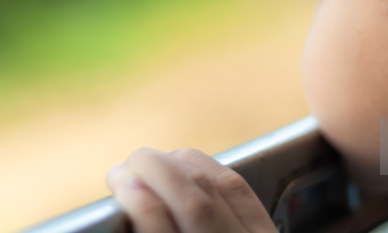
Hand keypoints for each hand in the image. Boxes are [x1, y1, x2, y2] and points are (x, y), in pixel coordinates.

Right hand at [106, 148, 276, 232]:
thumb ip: (152, 227)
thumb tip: (128, 194)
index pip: (160, 223)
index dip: (137, 195)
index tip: (117, 179)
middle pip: (192, 201)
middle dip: (154, 172)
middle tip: (126, 165)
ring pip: (216, 187)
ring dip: (176, 165)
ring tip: (148, 162)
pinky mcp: (269, 231)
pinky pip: (238, 187)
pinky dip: (206, 166)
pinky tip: (184, 162)